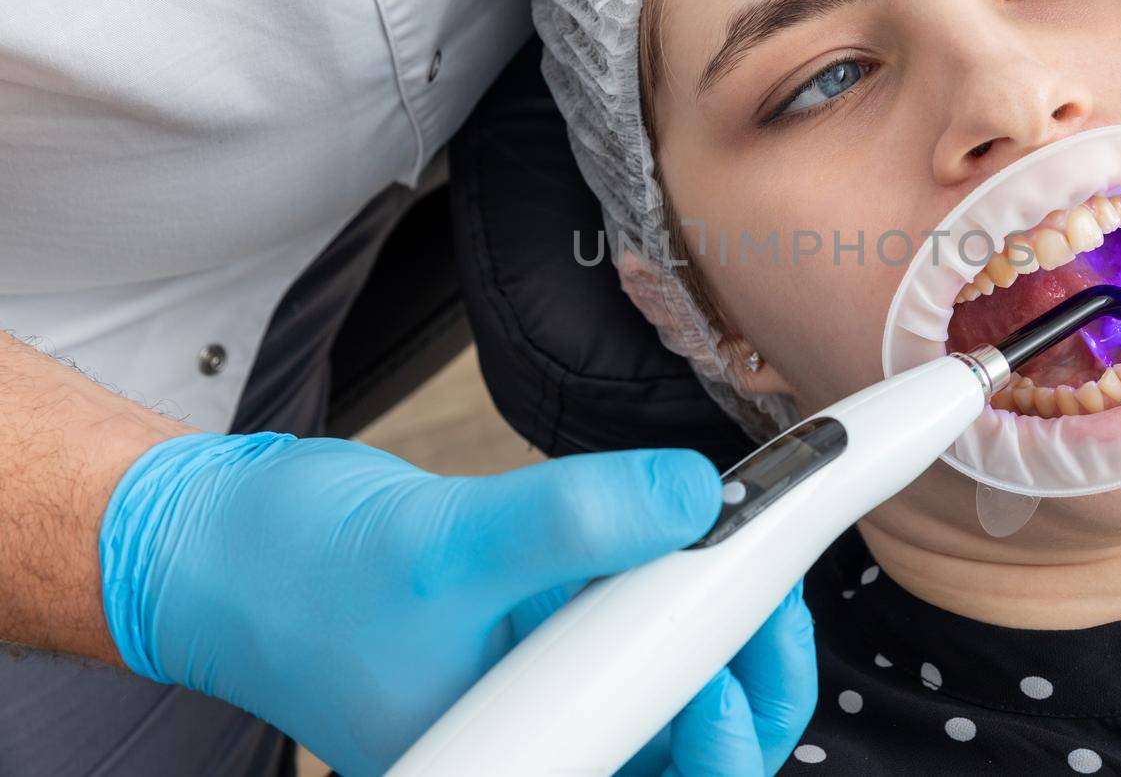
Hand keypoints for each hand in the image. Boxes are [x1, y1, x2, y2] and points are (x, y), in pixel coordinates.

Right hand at [99, 434, 815, 776]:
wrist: (227, 543)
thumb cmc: (296, 581)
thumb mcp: (444, 547)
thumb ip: (575, 522)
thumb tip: (694, 502)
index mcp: (523, 765)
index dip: (724, 742)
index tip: (740, 660)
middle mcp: (546, 745)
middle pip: (690, 747)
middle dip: (745, 675)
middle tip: (759, 589)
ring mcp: (547, 691)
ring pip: (672, 680)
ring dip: (715, 620)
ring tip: (729, 547)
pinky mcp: (545, 634)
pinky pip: (631, 621)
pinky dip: (668, 579)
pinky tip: (679, 530)